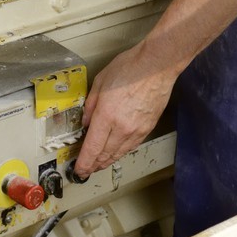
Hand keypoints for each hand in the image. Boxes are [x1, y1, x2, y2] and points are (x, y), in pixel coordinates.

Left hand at [75, 43, 174, 175]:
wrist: (157, 66)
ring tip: (99, 164)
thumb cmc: (130, 68)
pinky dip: (121, 152)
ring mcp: (136, 130)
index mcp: (106, 115)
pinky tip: (116, 153)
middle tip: (86, 169)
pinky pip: (131, 146)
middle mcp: (121, 127)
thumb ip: (90, 105)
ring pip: (118, 153)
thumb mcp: (100, 82)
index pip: (92, 148)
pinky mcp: (147, 128)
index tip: (79, 169)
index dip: (84, 163)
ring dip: (107, 161)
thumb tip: (86, 122)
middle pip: (105, 154)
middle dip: (93, 165)